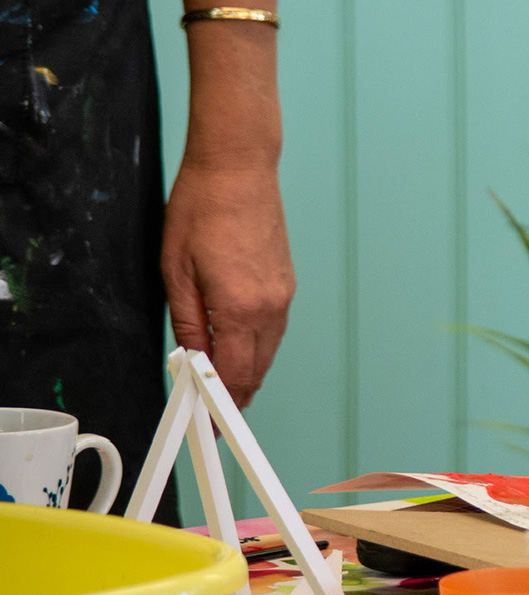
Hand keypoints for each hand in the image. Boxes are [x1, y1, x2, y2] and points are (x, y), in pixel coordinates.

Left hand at [162, 157, 294, 406]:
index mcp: (241, 307)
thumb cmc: (203, 209)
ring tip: (220, 385)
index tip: (211, 425)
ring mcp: (284, 295)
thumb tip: (192, 361)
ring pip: (268, 352)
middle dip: (236, 398)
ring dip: (247, 373)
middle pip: (258, 370)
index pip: (236, 376)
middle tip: (211, 413)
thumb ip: (189, 324)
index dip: (222, 408)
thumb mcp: (177, 272)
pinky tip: (237, 348)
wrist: (239, 169)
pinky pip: (274, 330)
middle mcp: (271, 306)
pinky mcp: (287, 283)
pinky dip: (257, 348)